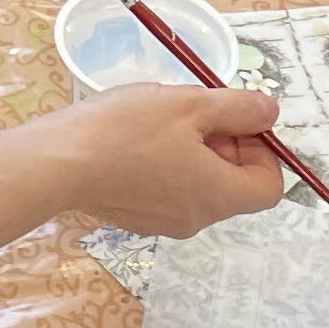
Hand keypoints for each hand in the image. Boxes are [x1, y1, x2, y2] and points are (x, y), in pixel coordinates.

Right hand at [55, 80, 285, 235]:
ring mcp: (164, 223)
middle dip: (227, 145)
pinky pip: (169, 191)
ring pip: (200, 186)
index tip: (236, 121)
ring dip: (196, 151)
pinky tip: (138, 139)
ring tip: (163, 121)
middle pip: (234, 185)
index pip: (269, 187)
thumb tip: (270, 115)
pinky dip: (168, 165)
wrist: (58, 163)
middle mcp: (196, 219)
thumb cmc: (127, 130)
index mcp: (217, 196)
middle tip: (197, 110)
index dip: (264, 151)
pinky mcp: (136, 217)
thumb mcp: (191, 104)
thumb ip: (239, 109)